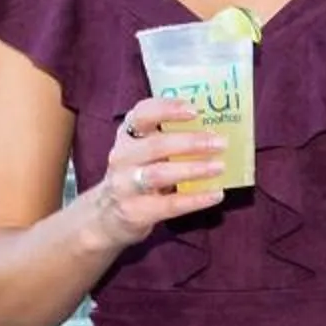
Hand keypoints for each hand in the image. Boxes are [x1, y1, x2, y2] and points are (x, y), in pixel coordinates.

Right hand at [80, 98, 230, 252]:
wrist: (105, 216)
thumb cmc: (135, 176)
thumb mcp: (141, 152)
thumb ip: (167, 139)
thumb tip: (214, 132)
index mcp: (127, 136)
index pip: (141, 114)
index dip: (167, 109)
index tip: (194, 110)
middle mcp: (123, 157)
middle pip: (156, 145)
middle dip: (191, 142)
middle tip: (220, 143)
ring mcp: (126, 185)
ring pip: (159, 174)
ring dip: (193, 169)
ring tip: (219, 167)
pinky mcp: (135, 211)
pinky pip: (168, 204)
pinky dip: (195, 199)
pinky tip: (216, 194)